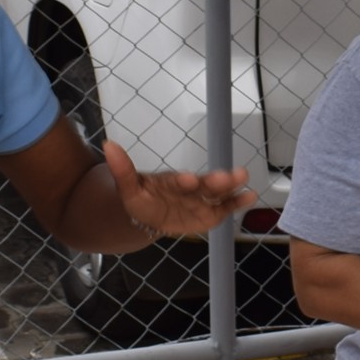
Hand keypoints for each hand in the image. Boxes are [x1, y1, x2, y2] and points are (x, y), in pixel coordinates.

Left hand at [103, 139, 255, 238]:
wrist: (150, 215)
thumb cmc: (141, 200)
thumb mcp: (128, 189)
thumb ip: (122, 170)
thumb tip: (108, 144)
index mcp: (170, 183)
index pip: (176, 181)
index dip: (181, 181)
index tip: (187, 179)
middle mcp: (190, 189)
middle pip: (202, 185)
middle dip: (213, 182)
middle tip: (225, 177)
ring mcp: (202, 200)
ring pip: (217, 193)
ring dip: (230, 187)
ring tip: (243, 177)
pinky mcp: (211, 212)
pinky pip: (226, 207)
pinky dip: (238, 202)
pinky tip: (251, 196)